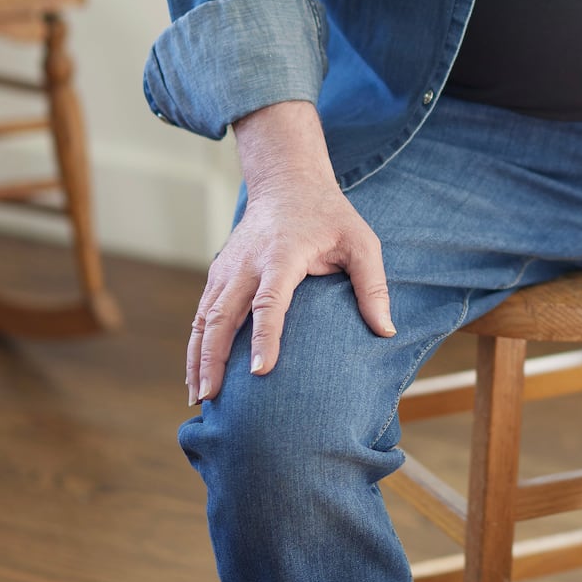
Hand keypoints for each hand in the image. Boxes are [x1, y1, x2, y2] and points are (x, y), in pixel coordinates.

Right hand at [187, 101, 393, 403]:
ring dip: (197, 358)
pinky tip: (196, 375)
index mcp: (282, 255)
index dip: (265, 338)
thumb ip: (372, 286)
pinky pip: (202, 314)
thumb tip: (386, 332)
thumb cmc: (330, 216)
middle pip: (223, 316)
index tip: (260, 372)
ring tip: (198, 398)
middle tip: (210, 398)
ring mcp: (227, 269)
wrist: (287, 183)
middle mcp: (247, 264)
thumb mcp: (361, 242)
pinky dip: (195, 345)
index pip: (270, 302)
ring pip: (205, 318)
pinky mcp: (218, 275)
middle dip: (213, 358)